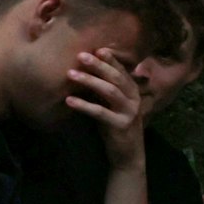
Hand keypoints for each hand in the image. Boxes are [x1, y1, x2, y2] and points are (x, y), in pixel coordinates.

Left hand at [67, 50, 143, 167]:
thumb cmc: (116, 127)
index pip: (122, 71)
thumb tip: (87, 73)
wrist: (127, 155)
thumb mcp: (112, 105)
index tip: (96, 48)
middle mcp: (134, 99)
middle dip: (98, 65)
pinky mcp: (120, 125)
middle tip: (80, 55)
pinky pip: (100, 113)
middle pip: (116, 77)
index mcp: (133, 92)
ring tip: (70, 74)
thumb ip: (105, 91)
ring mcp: (129, 112)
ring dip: (89, 81)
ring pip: (109, 91)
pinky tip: (69, 100)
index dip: (110, 59)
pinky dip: (84, 105)